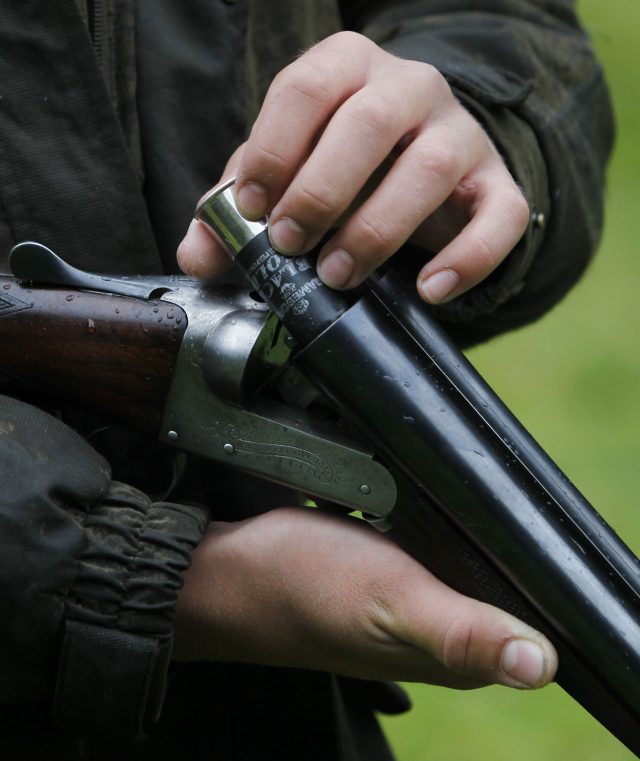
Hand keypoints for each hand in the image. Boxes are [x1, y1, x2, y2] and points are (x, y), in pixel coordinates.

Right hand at [174, 508, 556, 689]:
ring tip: (443, 498)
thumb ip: (462, 632)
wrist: (230, 570)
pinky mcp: (383, 574)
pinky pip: (424, 543)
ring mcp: (408, 602)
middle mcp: (437, 634)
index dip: (538, 575)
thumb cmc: (305, 587)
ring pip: (459, 558)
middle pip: (495, 580)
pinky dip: (427, 523)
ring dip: (459, 529)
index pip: (529, 618)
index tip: (526, 531)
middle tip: (473, 502)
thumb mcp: (392, 601)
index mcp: (454, 656)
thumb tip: (538, 664)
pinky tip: (418, 505)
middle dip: (493, 540)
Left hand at [178, 32, 529, 304]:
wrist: (418, 169)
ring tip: (338, 275)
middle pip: (370, 122)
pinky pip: (501, 214)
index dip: (272, 150)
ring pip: (432, 168)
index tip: (251, 209)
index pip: (305, 87)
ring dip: (378, 229)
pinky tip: (428, 290)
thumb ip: (233, 207)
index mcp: (347, 67)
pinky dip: (468, 258)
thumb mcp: (281, 174)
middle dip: (320, 191)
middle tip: (290, 245)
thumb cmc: (340, 167)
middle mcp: (410, 87)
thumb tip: (197, 253)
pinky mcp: (497, 183)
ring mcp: (460, 133)